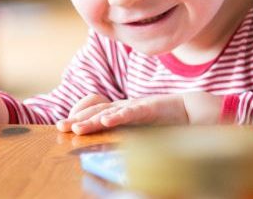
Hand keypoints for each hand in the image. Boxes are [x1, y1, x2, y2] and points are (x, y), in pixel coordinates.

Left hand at [57, 92, 221, 134]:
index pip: (97, 111)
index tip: (63, 127)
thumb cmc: (167, 120)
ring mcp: (137, 106)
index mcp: (123, 110)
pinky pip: (131, 112)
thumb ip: (126, 133)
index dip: (80, 116)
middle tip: (60, 126)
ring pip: (109, 111)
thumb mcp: (141, 128)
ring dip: (91, 119)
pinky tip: (106, 121)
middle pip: (97, 110)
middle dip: (78, 118)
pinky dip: (118, 116)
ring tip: (75, 127)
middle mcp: (127, 106)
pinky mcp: (150, 108)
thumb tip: (111, 146)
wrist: (191, 109)